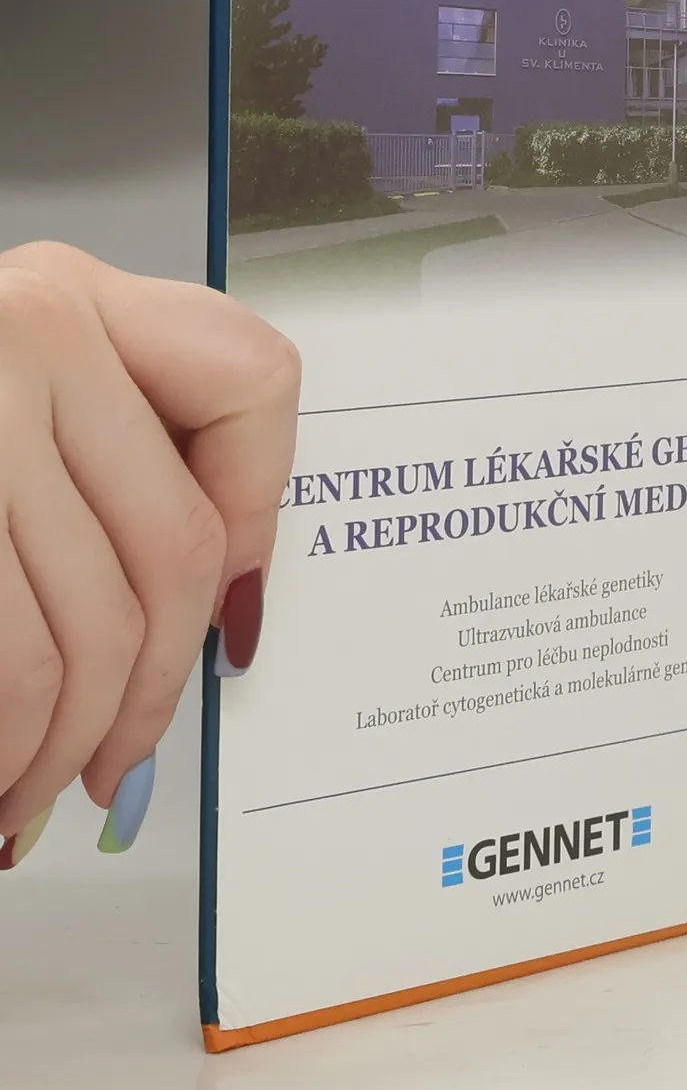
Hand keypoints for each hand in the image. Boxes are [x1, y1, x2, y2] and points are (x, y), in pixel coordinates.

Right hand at [0, 244, 298, 864]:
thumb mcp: (1, 387)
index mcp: (69, 297)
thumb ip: (103, 456)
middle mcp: (25, 333)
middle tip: (117, 766)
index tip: (228, 602)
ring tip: (28, 792)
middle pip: (173, 549)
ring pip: (84, 629)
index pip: (249, 378)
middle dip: (152, 690)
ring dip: (64, 741)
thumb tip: (219, 606)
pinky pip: (7, 656)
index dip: (259, 503)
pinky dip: (7, 742)